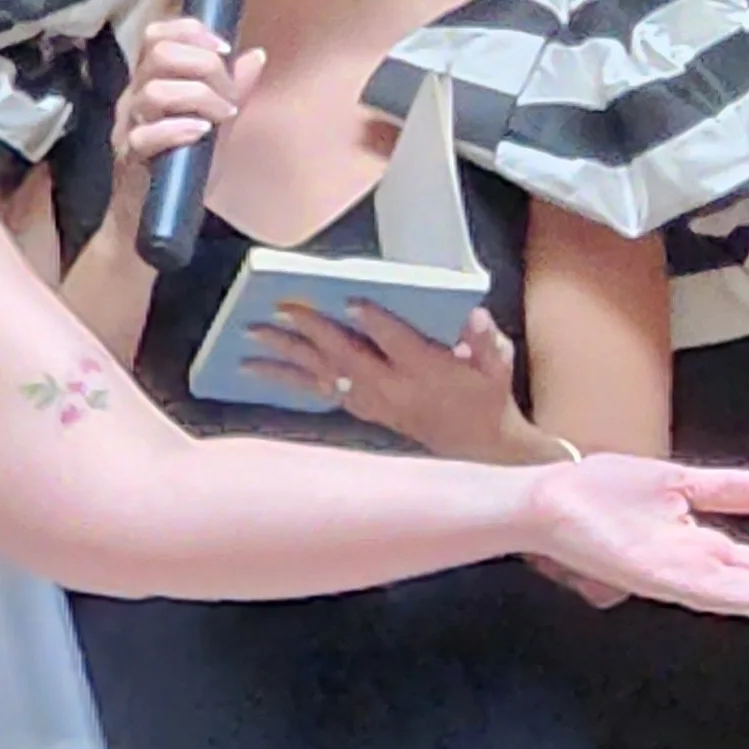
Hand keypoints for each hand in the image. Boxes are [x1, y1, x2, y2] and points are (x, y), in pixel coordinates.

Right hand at [109, 20, 266, 210]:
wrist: (156, 220)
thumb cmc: (184, 168)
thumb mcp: (216, 125)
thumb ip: (233, 91)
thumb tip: (256, 55)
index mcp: (150, 80)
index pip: (157, 34)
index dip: (191, 31)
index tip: (224, 49)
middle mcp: (134, 95)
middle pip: (159, 53)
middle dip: (204, 65)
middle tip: (228, 93)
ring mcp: (128, 125)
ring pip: (154, 92)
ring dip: (199, 98)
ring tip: (222, 116)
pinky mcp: (128, 156)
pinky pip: (145, 135)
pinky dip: (178, 129)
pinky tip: (201, 133)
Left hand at [242, 299, 522, 455]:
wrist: (477, 446)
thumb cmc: (486, 393)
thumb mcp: (498, 364)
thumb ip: (486, 341)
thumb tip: (475, 316)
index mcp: (427, 371)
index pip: (399, 344)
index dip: (377, 324)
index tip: (353, 301)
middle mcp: (393, 388)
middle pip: (347, 358)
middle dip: (314, 332)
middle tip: (281, 308)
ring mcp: (372, 401)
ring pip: (323, 377)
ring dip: (285, 359)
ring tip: (250, 340)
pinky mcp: (360, 408)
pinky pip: (318, 393)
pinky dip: (287, 381)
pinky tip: (256, 369)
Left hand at [520, 452, 748, 620]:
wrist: (546, 498)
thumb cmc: (601, 491)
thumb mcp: (682, 482)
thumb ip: (735, 489)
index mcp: (700, 547)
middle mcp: (693, 569)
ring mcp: (674, 575)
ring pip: (742, 593)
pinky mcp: (652, 574)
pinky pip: (703, 587)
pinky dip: (740, 593)